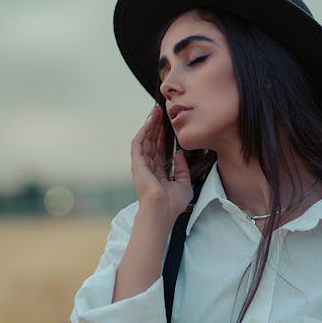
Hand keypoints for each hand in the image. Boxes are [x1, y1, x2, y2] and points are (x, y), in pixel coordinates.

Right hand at [131, 105, 192, 221]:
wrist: (162, 211)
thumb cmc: (172, 204)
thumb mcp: (184, 184)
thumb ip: (182, 169)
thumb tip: (179, 154)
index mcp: (158, 173)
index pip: (159, 150)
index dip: (163, 136)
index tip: (168, 124)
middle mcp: (148, 167)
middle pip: (151, 141)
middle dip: (156, 126)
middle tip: (161, 111)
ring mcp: (142, 165)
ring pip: (145, 139)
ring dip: (149, 124)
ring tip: (155, 111)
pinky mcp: (137, 163)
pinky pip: (139, 143)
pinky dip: (144, 131)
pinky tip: (150, 121)